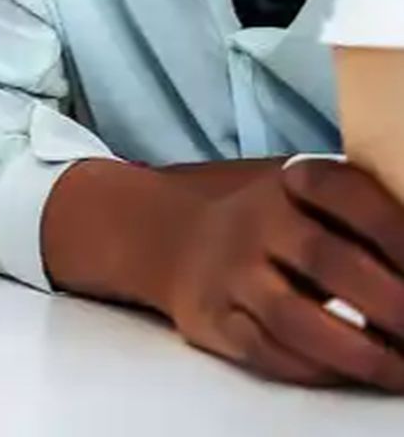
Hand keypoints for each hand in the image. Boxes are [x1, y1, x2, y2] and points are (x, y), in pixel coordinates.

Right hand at [164, 157, 403, 388]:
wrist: (174, 236)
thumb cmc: (269, 220)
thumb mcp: (305, 193)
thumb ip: (357, 209)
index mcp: (288, 181)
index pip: (342, 192)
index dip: (394, 230)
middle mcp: (255, 222)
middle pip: (323, 259)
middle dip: (389, 302)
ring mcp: (230, 273)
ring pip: (292, 318)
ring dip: (358, 352)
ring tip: (402, 371)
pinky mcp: (215, 319)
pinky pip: (267, 353)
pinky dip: (317, 369)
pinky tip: (354, 374)